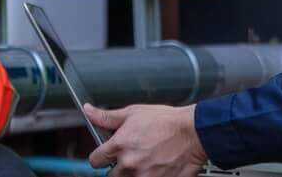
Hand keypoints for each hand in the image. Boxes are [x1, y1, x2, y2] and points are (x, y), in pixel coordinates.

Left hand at [85, 103, 208, 176]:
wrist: (193, 133)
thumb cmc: (166, 121)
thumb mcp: (132, 113)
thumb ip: (107, 117)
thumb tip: (88, 111)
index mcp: (119, 146)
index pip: (95, 160)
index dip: (100, 156)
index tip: (106, 153)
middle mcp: (128, 165)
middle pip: (110, 175)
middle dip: (117, 166)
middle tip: (131, 156)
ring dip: (131, 174)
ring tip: (144, 161)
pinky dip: (147, 176)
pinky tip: (154, 167)